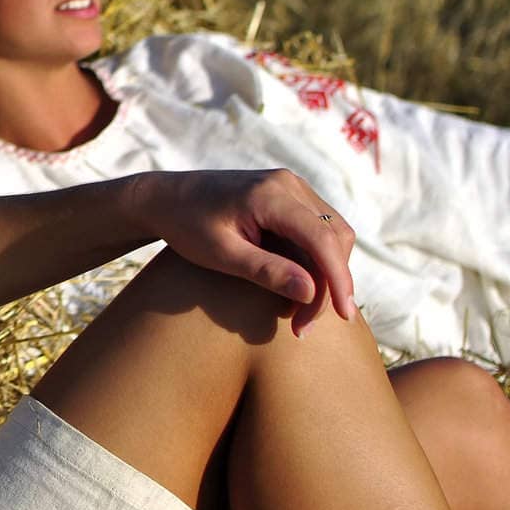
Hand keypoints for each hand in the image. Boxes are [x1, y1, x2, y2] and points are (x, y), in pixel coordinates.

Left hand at [129, 169, 356, 335]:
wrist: (165, 198)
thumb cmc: (186, 226)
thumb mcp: (220, 254)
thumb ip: (266, 271)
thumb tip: (312, 292)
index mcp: (270, 194)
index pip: (322, 238)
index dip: (338, 279)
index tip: (344, 315)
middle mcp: (288, 184)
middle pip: (333, 238)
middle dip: (329, 284)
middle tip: (304, 325)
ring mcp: (290, 187)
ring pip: (331, 234)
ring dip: (324, 274)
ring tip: (299, 313)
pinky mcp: (288, 197)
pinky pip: (316, 230)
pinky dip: (314, 260)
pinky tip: (295, 289)